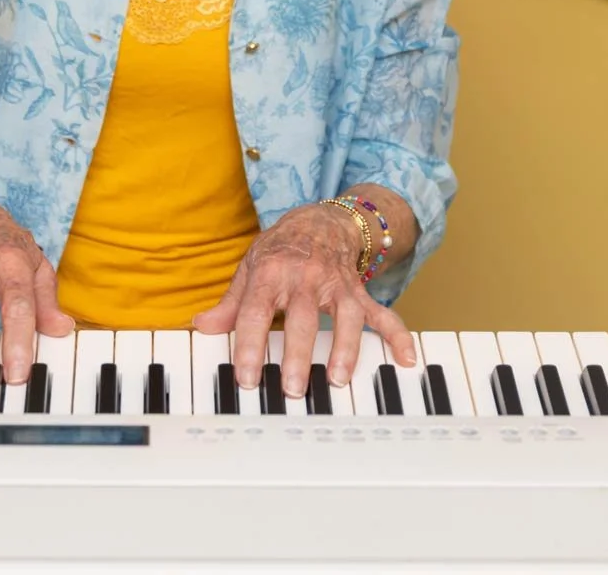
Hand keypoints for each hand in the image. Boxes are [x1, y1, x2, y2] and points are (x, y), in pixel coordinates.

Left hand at [193, 204, 414, 396]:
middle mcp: (306, 277)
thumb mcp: (250, 268)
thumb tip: (201, 326)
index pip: (257, 311)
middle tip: (293, 387)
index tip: (247, 377)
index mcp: (272, 272)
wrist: (319, 220)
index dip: (250, 345)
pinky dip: (396, 334)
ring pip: (345, 315)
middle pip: (303, 316)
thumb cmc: (281, 250)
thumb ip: (230, 303)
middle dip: (298, 352)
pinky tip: (406, 357)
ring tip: (337, 378)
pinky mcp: (359, 292)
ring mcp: (337, 284)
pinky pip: (381, 313)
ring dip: (344, 347)